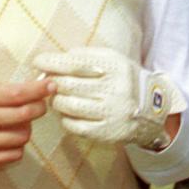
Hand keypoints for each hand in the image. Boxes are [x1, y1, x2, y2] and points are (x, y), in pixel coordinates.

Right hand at [0, 74, 55, 171]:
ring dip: (27, 127)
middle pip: (23, 116)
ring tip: (20, 122)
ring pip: (21, 137)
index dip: (38, 90)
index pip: (17, 94)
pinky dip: (17, 145)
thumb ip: (0, 86)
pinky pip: (13, 155)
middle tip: (40, 104)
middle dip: (39, 108)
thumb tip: (31, 86)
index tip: (51, 86)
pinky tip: (10, 137)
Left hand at [33, 47, 185, 149]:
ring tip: (58, 96)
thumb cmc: (122, 79)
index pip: (76, 63)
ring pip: (69, 105)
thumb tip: (59, 58)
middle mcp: (114, 89)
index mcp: (115, 67)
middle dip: (52, 81)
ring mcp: (109, 112)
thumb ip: (87, 55)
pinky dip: (65, 118)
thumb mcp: (112, 60)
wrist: (150, 108)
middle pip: (70, 84)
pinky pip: (74, 125)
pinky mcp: (105, 132)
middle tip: (45, 80)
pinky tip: (68, 112)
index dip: (54, 62)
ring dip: (57, 100)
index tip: (39, 61)